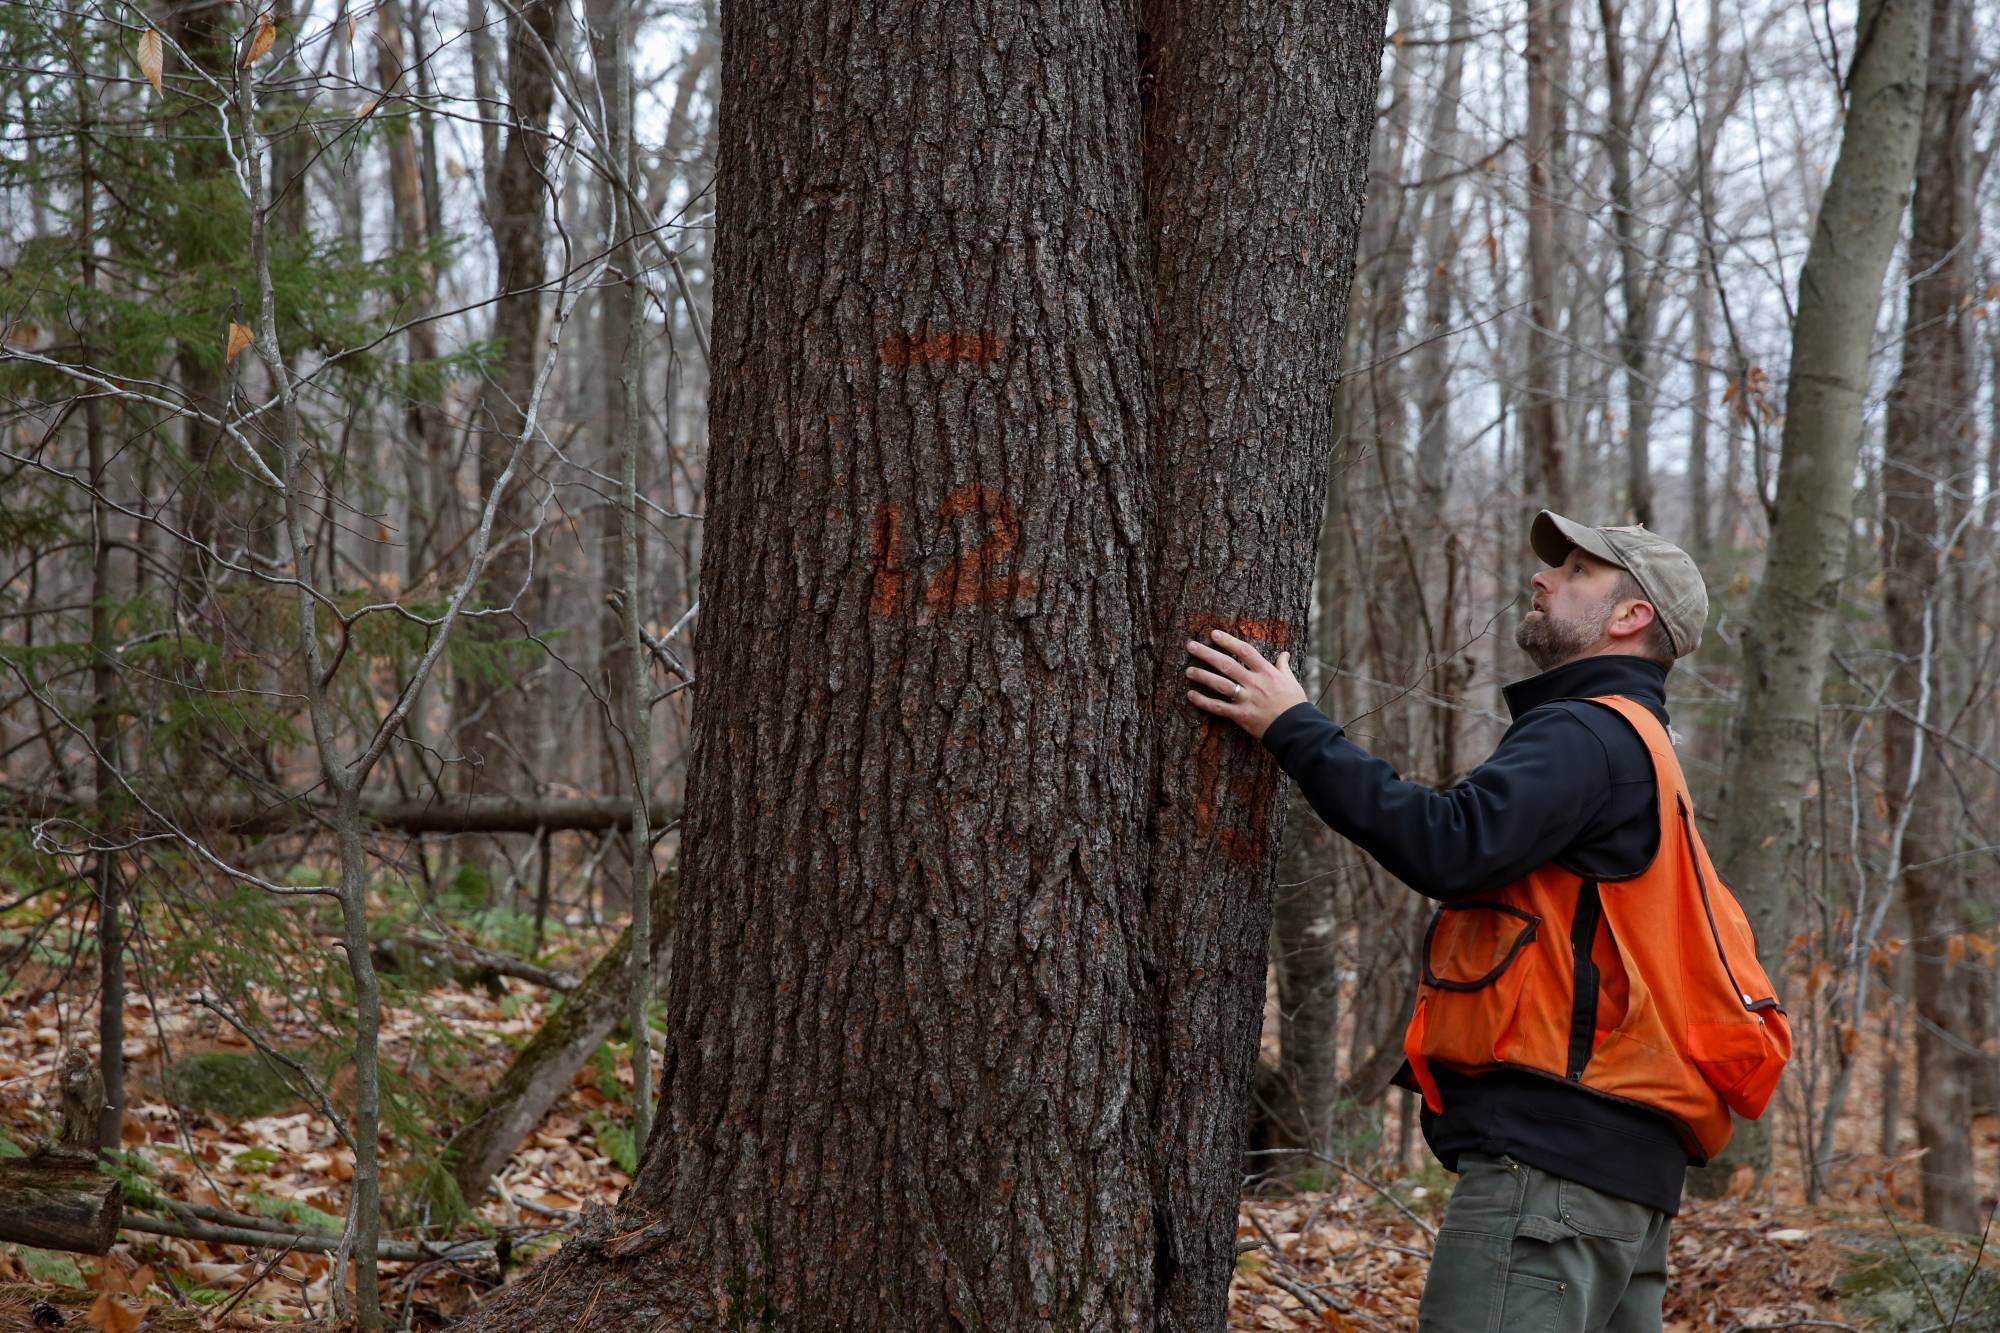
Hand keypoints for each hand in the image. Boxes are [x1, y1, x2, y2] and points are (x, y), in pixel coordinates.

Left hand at [1184, 629, 1306, 739]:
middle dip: (1207, 654)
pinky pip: (1218, 707)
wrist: (1296, 729)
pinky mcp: (1241, 715)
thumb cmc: (1294, 704)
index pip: (1245, 651)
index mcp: (1266, 672)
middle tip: (1190, 646)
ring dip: (1202, 676)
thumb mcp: (1291, 681)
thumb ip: (1283, 666)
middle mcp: (1255, 683)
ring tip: (1188, 671)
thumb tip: (1284, 654)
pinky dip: (1203, 702)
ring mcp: (1247, 699)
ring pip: (1220, 684)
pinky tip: (1191, 695)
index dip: (1228, 641)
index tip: (1213, 633)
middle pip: (1227, 664)